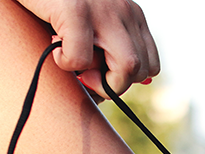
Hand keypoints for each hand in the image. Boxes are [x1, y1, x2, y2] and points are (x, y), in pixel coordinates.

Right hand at [17, 0, 159, 98]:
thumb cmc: (54, 3)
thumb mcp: (89, 24)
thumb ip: (103, 49)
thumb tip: (104, 93)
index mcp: (132, 15)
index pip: (150, 65)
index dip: (126, 80)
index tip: (99, 76)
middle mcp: (125, 12)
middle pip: (141, 69)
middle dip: (113, 85)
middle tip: (85, 76)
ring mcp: (104, 10)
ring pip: (127, 66)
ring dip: (99, 80)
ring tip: (73, 64)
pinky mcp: (76, 10)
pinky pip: (82, 58)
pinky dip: (66, 64)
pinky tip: (54, 48)